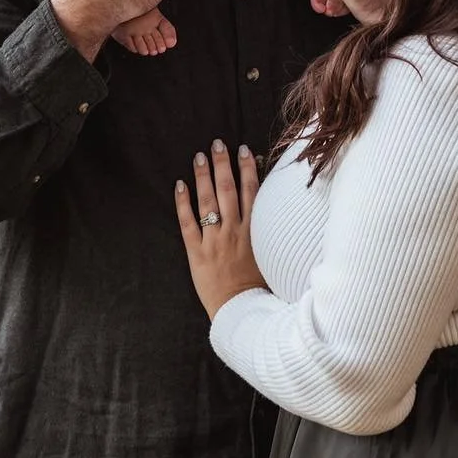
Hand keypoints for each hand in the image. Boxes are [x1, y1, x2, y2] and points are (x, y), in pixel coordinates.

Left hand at [176, 140, 265, 319]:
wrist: (243, 313)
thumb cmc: (262, 287)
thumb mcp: (273, 256)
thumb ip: (272, 233)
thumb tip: (277, 211)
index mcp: (254, 231)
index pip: (252, 192)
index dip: (247, 169)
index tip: (244, 150)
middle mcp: (234, 231)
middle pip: (228, 190)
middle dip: (223, 164)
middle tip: (217, 143)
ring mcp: (214, 241)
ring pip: (207, 202)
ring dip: (203, 177)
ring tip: (199, 156)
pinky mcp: (197, 253)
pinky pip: (187, 224)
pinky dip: (183, 203)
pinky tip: (180, 185)